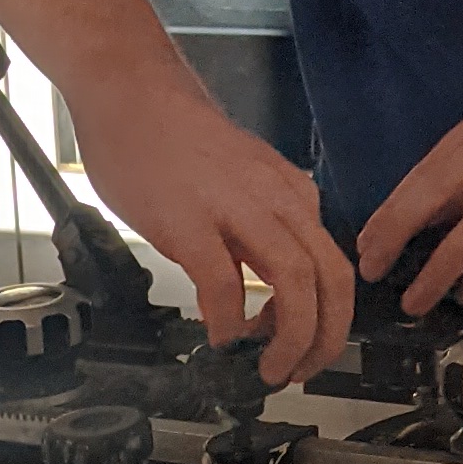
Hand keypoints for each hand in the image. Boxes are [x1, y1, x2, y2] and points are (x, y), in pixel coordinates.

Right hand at [56, 66, 353, 386]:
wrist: (129, 90)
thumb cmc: (171, 136)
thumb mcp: (238, 180)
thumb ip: (257, 223)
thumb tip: (256, 278)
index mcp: (290, 194)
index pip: (333, 265)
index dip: (328, 318)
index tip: (302, 345)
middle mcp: (276, 200)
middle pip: (330, 279)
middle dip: (325, 339)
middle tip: (299, 373)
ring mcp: (235, 210)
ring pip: (295, 284)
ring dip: (290, 340)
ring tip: (267, 370)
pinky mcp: (190, 223)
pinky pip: (225, 285)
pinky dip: (227, 323)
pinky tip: (216, 340)